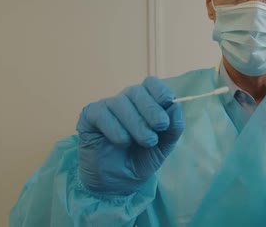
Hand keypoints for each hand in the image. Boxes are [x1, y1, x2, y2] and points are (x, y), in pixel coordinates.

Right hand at [76, 77, 183, 194]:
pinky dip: (116, 130)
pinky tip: (122, 143)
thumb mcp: (164, 146)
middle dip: (152, 110)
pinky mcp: (90, 116)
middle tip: (160, 127)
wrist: (118, 182)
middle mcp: (126, 100)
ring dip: (137, 124)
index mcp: (145, 102)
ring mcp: (107, 106)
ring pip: (121, 103)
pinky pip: (102, 115)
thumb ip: (174, 127)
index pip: (152, 84)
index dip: (160, 91)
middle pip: (137, 91)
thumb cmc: (141, 159)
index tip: (168, 102)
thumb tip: (176, 105)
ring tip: (146, 142)